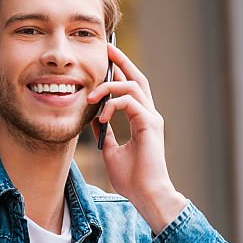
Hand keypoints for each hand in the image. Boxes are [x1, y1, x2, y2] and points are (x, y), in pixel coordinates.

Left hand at [88, 43, 186, 233]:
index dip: (119, 71)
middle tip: (105, 48)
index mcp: (141, 119)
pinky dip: (113, 105)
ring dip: (109, 86)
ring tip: (91, 96)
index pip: (131, 88)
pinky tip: (101, 116)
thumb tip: (94, 119)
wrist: (146, 195)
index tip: (104, 59)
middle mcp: (149, 114)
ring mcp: (151, 118)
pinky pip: (130, 102)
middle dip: (121, 61)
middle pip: (137, 78)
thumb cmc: (132, 178)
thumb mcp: (111, 150)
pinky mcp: (149, 125)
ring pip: (132, 86)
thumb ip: (105, 132)